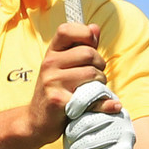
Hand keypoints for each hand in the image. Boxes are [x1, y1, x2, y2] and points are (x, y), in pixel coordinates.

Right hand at [25, 21, 117, 141]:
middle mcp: (49, 64)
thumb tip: (95, 28)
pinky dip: (105, 103)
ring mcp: (52, 82)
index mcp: (51, 52)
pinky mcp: (59, 101)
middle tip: (96, 76)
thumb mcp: (64, 66)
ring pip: (92, 73)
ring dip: (101, 83)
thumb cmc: (57, 90)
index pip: (66, 30)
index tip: (91, 46)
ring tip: (93, 90)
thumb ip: (81, 47)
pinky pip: (92, 97)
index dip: (84, 34)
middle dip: (100, 65)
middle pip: (88, 53)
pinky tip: (111, 105)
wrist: (37, 121)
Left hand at [63, 82, 136, 148]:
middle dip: (73, 134)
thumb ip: (76, 116)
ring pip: (90, 141)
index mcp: (112, 106)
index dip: (79, 101)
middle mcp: (121, 117)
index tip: (69, 113)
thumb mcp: (79, 130)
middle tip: (70, 144)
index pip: (96, 93)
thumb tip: (67, 105)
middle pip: (88, 121)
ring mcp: (125, 134)